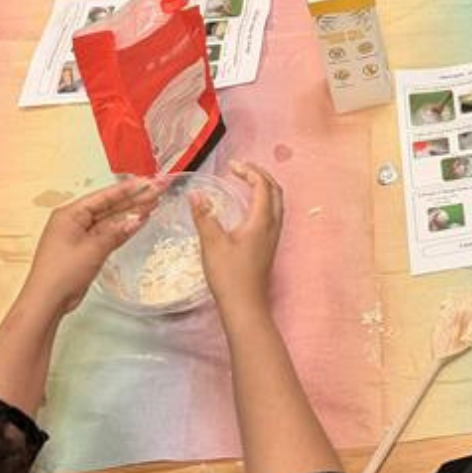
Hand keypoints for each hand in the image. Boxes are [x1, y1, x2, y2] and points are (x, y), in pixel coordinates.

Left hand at [19, 179, 159, 313]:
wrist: (47, 301)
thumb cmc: (64, 271)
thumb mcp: (93, 249)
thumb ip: (116, 232)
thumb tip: (138, 218)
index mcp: (70, 214)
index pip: (104, 196)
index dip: (128, 188)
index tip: (149, 181)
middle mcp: (74, 220)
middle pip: (108, 206)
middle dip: (133, 199)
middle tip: (157, 189)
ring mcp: (80, 235)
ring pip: (109, 220)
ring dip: (130, 213)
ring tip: (154, 202)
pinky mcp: (85, 249)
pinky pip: (107, 233)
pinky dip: (122, 228)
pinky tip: (139, 221)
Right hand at [193, 161, 282, 319]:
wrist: (245, 306)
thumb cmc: (229, 276)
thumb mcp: (212, 244)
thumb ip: (204, 216)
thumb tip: (195, 194)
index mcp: (261, 221)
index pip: (262, 186)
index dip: (249, 171)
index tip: (231, 166)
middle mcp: (272, 226)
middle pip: (275, 191)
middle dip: (260, 175)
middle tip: (241, 168)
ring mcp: (273, 237)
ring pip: (276, 203)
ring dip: (263, 187)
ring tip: (245, 181)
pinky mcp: (269, 246)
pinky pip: (272, 214)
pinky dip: (263, 201)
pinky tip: (247, 208)